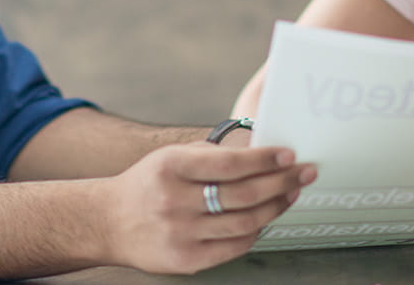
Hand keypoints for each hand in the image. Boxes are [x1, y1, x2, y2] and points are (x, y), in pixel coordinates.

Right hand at [100, 142, 314, 273]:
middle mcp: (174, 201)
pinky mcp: (185, 260)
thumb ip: (213, 157)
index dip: (264, 159)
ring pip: (244, 223)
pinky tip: (266, 218)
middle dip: (281, 182)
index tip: (289, 154)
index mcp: (171, 167)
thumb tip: (264, 154)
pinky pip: (234, 247)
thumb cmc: (150, 183)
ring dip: (275, 207)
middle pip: (243, 194)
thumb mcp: (172, 158)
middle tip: (305, 172)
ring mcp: (180, 234)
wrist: (108, 221)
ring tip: (291, 194)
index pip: (229, 164)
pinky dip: (256, 232)